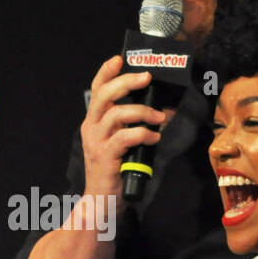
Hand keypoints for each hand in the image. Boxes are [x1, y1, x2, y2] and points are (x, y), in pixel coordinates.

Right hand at [80, 56, 170, 197]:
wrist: (102, 200)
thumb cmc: (116, 169)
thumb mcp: (124, 142)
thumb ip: (138, 124)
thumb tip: (166, 108)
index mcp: (94, 120)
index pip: (96, 89)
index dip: (106, 72)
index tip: (119, 58)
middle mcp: (91, 127)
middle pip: (104, 95)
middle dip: (127, 82)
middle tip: (147, 77)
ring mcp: (97, 142)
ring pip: (117, 114)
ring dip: (143, 112)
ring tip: (159, 118)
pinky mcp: (106, 156)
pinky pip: (125, 137)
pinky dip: (143, 134)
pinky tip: (154, 138)